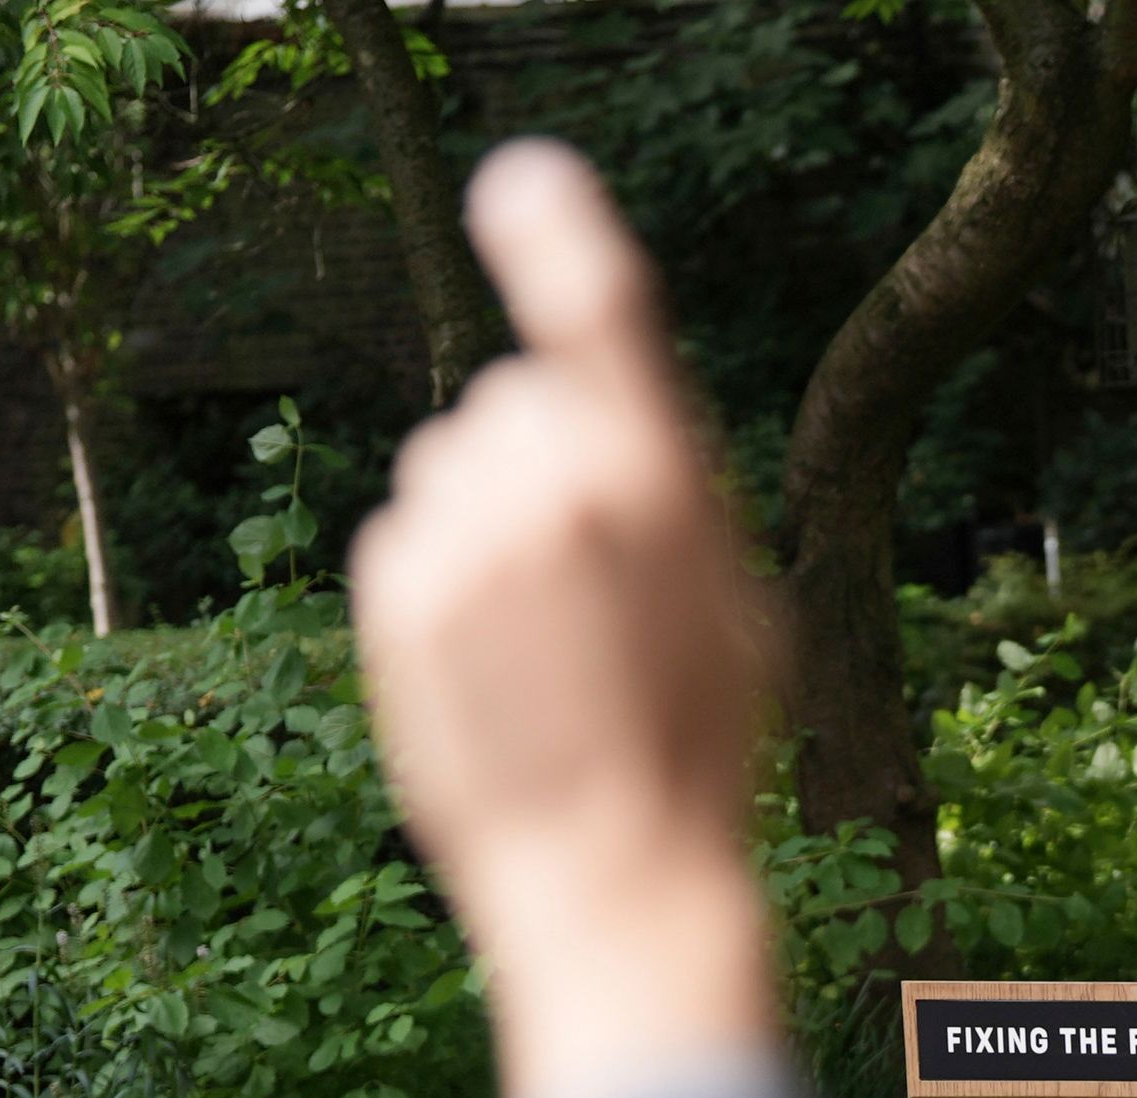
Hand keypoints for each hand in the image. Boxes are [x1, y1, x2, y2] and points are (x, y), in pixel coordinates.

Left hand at [348, 139, 778, 1097]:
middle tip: (591, 576)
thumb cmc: (701, 754)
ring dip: (487, 521)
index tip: (525, 184)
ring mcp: (466, 538)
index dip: (559, 236)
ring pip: (456, 465)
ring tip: (542, 640)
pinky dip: (440, 581)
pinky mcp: (396, 590)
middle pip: (520, 400)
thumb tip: (603, 434)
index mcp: (664, 484)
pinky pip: (410, 534)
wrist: (613, 875)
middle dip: (543, 459)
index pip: (600, 316)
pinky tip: (490, 667)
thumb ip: (669, 497)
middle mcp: (557, 489)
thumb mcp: (739, 608)